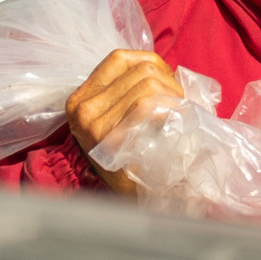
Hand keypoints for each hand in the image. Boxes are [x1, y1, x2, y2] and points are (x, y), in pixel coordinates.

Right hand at [66, 48, 183, 195]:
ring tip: (177, 117)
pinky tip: (172, 125)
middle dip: (170, 84)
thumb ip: (132, 88)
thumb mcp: (123, 117)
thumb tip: (161, 67)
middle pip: (141, 71)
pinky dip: (169, 110)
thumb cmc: (136, 157)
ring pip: (148, 85)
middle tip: (179, 107)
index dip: (153, 65)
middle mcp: (81, 107)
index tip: (167, 85)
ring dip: (173, 97)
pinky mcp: (107, 138)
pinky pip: (147, 106)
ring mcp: (91, 123)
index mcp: (81, 97)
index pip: (120, 58)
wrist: (135, 201)